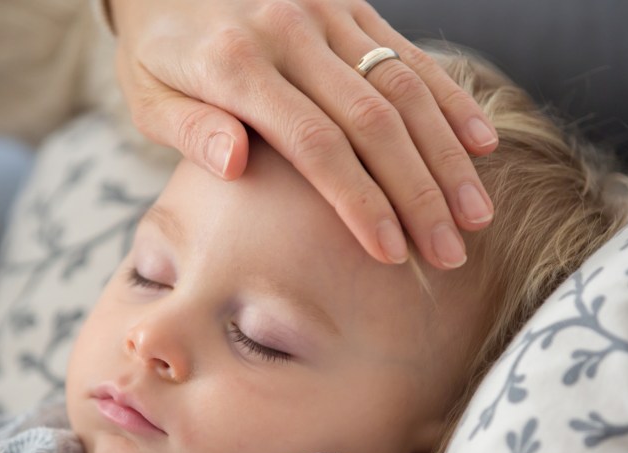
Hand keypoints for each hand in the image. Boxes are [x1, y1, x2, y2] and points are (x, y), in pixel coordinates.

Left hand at [107, 0, 498, 268]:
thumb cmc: (155, 50)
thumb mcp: (146, 94)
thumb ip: (189, 130)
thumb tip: (237, 165)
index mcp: (235, 63)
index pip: (314, 143)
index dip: (360, 201)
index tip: (392, 252)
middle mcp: (289, 30)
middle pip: (372, 121)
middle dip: (418, 193)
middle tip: (450, 253)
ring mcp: (324, 11)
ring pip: (403, 87)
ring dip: (446, 154)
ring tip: (476, 214)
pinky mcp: (347, 2)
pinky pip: (407, 52)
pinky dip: (449, 98)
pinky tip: (480, 144)